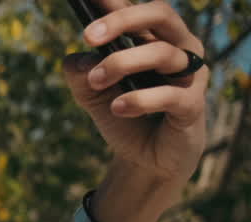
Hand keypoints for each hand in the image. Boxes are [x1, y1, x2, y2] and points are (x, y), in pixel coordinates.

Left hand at [62, 1, 207, 190]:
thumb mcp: (93, 95)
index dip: (115, 3)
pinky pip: (170, 95)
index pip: (136, 11)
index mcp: (152, 39)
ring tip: (96, 81)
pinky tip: (117, 107)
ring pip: (162, 53)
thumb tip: (76, 59)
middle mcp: (177, 48)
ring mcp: (189, 75)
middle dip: (122, 20)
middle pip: (159, 14)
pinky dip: (140, 99)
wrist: (144, 159)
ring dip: (122, 63)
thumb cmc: (125, 115)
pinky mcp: (193, 105)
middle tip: (88, 36)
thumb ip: (82, 75)